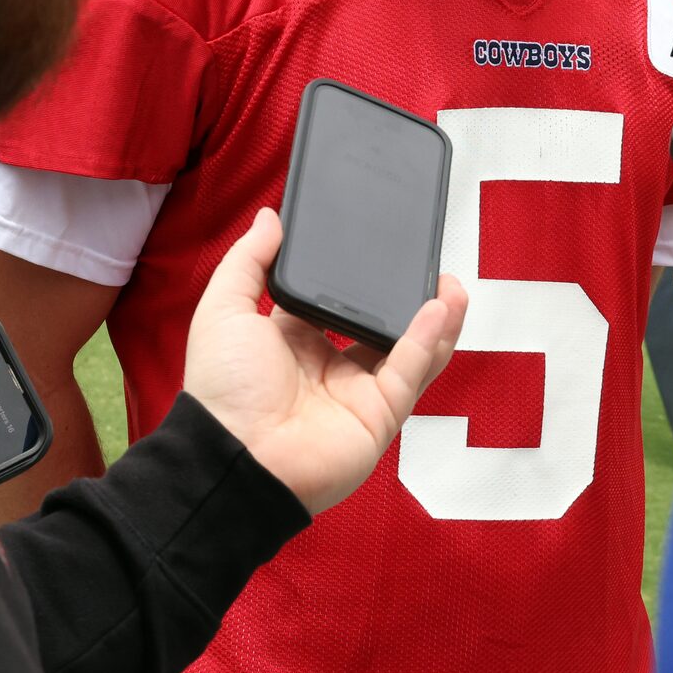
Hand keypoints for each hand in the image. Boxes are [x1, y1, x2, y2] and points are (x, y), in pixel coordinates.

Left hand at [180, 210, 468, 513]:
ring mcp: (357, 394)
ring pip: (408, 350)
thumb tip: (269, 217)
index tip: (376, 244)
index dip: (357, 276)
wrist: (234, 455)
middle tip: (426, 262)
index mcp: (293, 342)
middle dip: (407, 297)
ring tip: (450, 283)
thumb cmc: (221, 391)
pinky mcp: (379, 417)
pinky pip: (410, 373)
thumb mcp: (224, 309)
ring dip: (433, 318)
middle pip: (379, 326)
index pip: (335, 302)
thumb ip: (247, 260)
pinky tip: (438, 308)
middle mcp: (329, 367)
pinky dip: (427, 341)